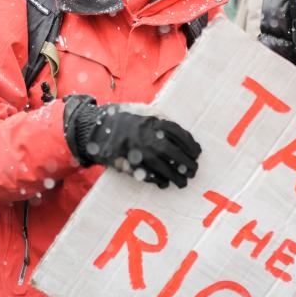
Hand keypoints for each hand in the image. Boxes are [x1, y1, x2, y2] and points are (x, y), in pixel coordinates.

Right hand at [63, 95, 201, 187]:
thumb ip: (163, 121)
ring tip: (183, 183)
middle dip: (187, 164)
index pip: (181, 135)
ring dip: (176, 178)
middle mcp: (149, 138)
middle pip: (175, 154)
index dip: (192, 146)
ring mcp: (140, 152)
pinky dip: (159, 181)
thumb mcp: (145, 112)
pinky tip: (165, 183)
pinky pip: (150, 176)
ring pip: (164, 168)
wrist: (99, 129)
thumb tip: (184, 137)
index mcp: (155, 123)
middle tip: (193, 170)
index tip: (197, 152)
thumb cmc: (126, 120)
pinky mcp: (131, 164)